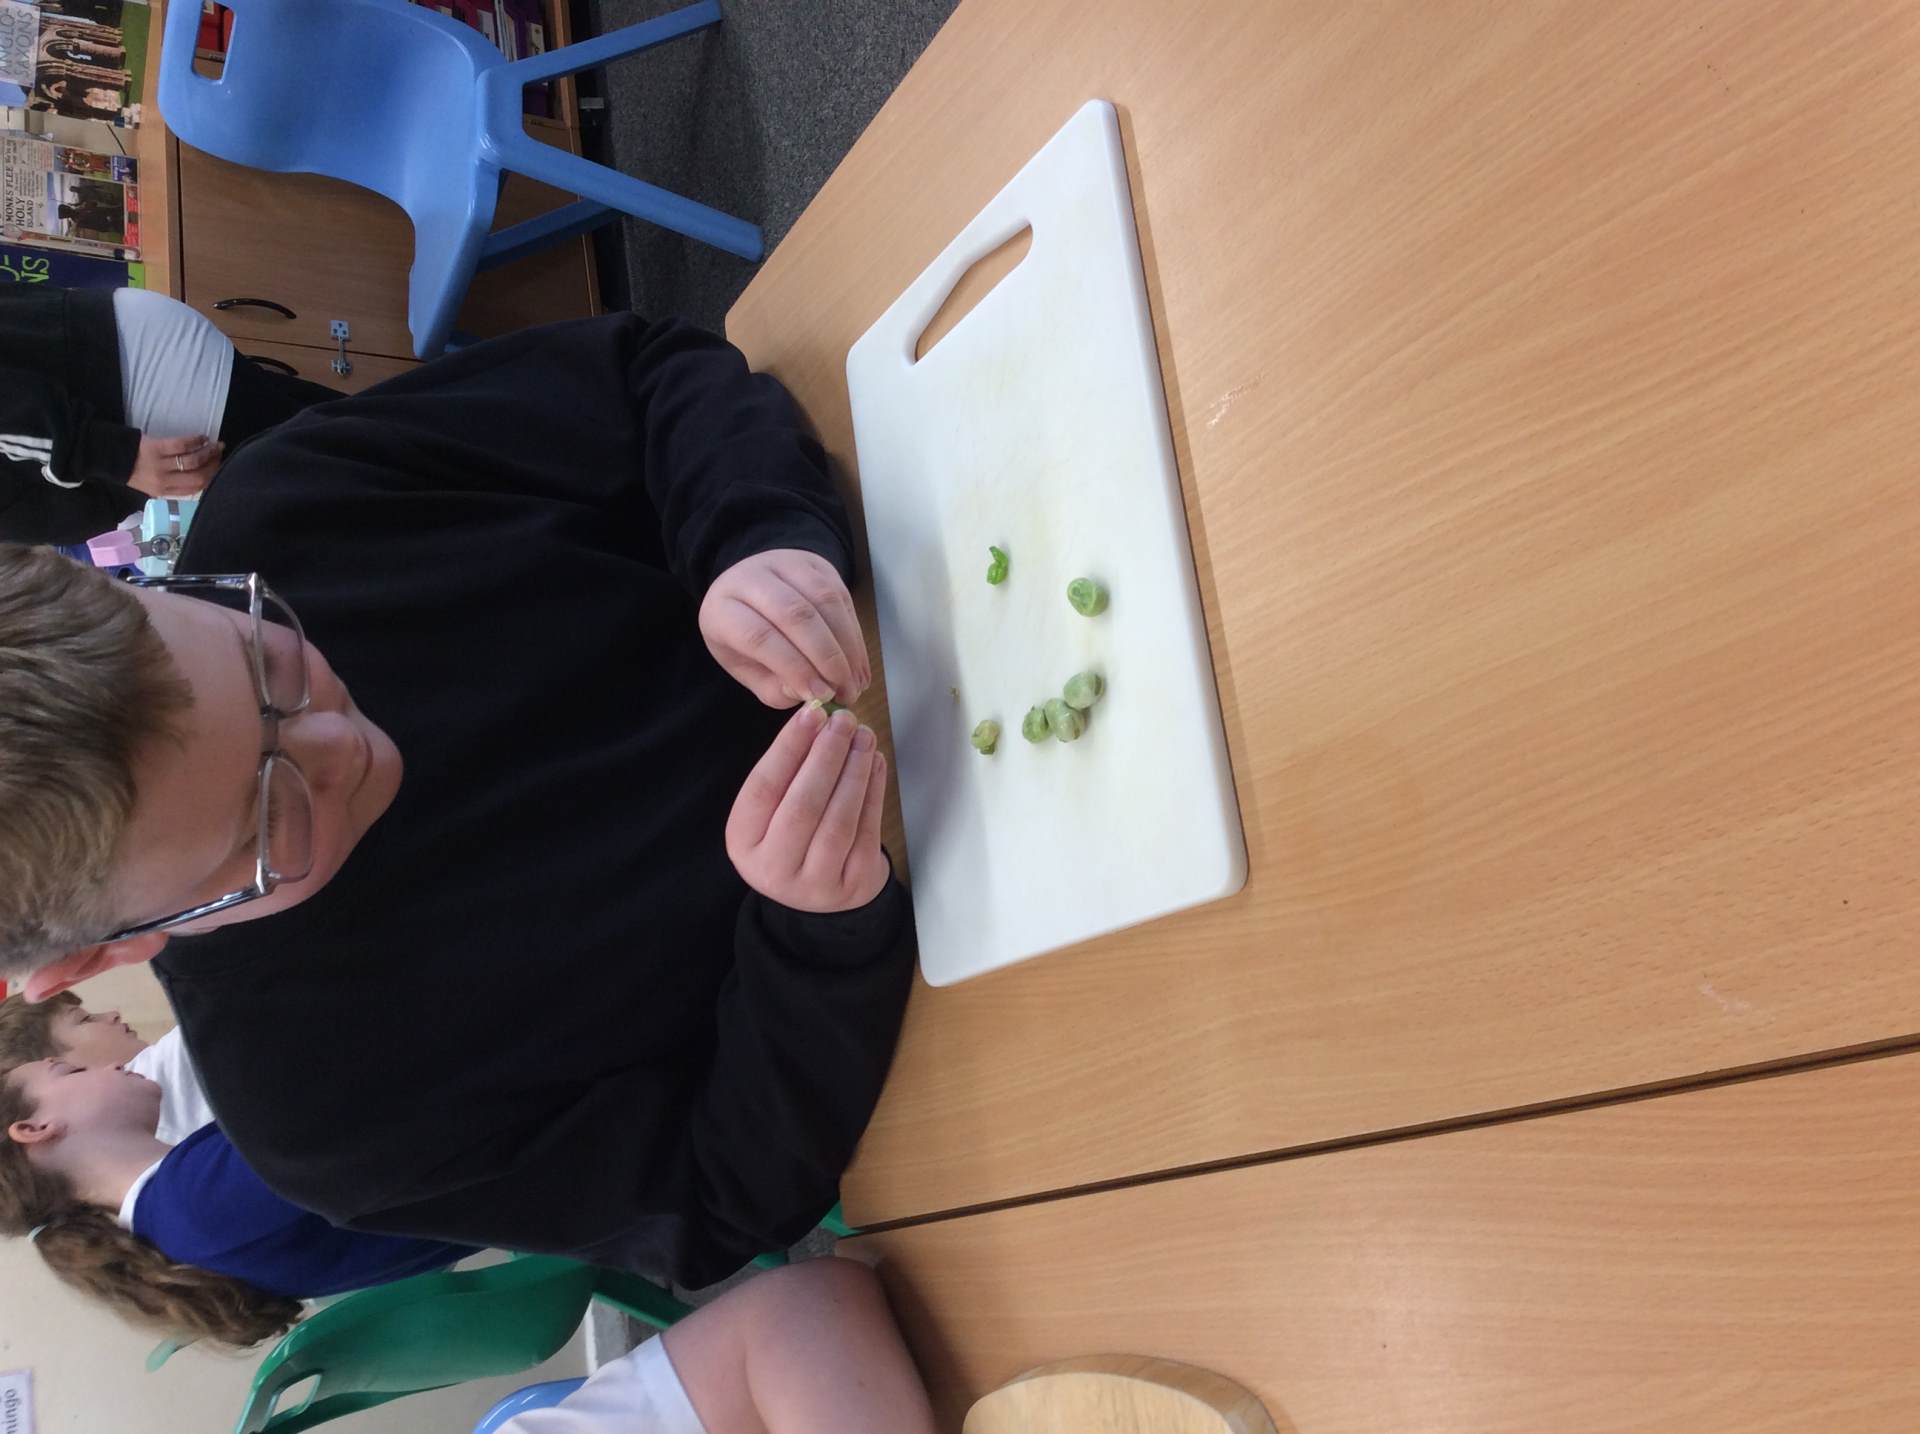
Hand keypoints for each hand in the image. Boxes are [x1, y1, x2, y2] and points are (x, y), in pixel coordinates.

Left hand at [129, 434, 222, 498]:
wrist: (109, 456)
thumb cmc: (132, 470)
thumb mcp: (152, 485)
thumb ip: (172, 486)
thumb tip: (199, 478)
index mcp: (164, 492)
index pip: (195, 489)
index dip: (212, 478)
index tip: (220, 468)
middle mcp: (163, 481)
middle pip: (198, 476)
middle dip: (214, 465)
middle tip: (221, 455)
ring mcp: (159, 465)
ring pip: (192, 460)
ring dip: (208, 452)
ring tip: (215, 445)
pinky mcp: (155, 448)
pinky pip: (181, 445)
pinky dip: (195, 440)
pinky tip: (202, 437)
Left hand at [700, 548, 871, 706]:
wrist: (752, 589)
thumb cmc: (745, 637)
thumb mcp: (747, 670)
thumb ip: (775, 688)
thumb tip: (812, 694)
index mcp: (723, 609)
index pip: (759, 637)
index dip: (794, 668)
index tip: (821, 695)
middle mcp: (751, 578)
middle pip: (796, 615)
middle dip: (827, 658)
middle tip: (844, 692)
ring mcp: (785, 564)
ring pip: (825, 601)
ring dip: (847, 647)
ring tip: (855, 683)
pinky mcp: (816, 564)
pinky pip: (842, 597)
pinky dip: (854, 636)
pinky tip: (858, 665)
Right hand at [726, 701, 889, 912]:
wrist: (820, 891)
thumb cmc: (793, 833)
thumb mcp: (772, 810)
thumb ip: (787, 770)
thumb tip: (818, 719)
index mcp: (743, 843)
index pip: (763, 789)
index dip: (788, 748)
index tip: (811, 713)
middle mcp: (773, 868)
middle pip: (802, 806)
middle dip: (826, 757)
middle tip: (844, 721)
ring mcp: (814, 883)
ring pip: (838, 821)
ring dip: (854, 772)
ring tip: (864, 737)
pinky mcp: (851, 884)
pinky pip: (865, 832)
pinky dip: (873, 793)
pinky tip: (874, 763)